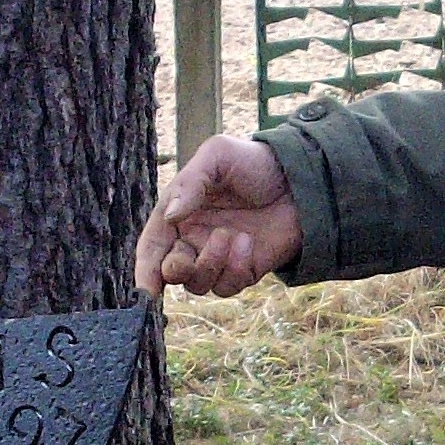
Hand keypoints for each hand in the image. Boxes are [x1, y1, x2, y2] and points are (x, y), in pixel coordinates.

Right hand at [136, 134, 302, 299]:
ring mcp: (219, 257)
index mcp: (179, 214)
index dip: (145, 269)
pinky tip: (248, 242)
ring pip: (198, 284)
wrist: (299, 176)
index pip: (153, 246)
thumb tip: (170, 215)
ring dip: (209, 265)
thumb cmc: (253, 162)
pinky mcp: (244, 269)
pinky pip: (228, 285)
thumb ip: (190, 183)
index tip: (145, 288)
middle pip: (172, 271)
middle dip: (174, 271)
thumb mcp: (217, 156)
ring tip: (231, 235)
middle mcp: (194, 239)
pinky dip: (235, 269)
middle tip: (185, 259)